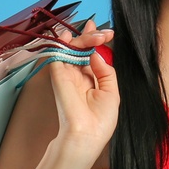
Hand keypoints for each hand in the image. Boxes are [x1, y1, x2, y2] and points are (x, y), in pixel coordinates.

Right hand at [48, 18, 117, 160]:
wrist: (87, 135)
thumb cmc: (100, 121)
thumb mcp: (111, 92)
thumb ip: (105, 71)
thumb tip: (96, 54)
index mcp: (90, 80)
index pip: (90, 55)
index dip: (95, 41)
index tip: (107, 32)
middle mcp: (77, 76)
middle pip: (81, 49)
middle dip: (91, 36)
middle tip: (104, 33)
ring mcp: (67, 74)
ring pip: (71, 47)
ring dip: (83, 38)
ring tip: (96, 35)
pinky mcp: (58, 75)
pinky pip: (56, 53)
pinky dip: (62, 42)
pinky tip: (70, 36)